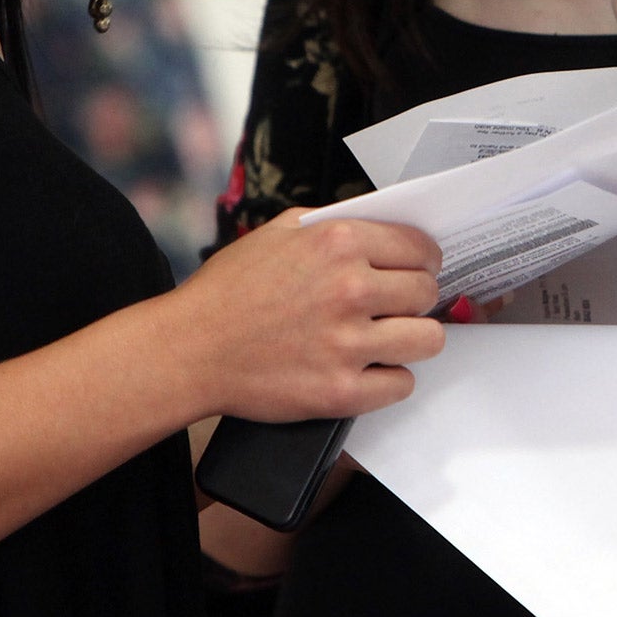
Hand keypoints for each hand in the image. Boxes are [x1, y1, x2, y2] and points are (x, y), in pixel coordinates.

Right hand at [180, 211, 444, 422]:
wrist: (188, 349)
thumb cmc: (229, 291)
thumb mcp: (279, 231)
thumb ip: (335, 225)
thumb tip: (383, 228)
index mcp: (339, 243)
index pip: (420, 248)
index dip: (424, 260)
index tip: (419, 270)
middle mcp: (350, 289)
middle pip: (427, 292)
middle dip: (415, 299)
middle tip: (396, 306)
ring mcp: (347, 343)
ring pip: (428, 339)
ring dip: (413, 339)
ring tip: (391, 338)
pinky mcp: (341, 391)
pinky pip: (402, 384)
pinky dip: (389, 380)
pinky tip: (369, 370)